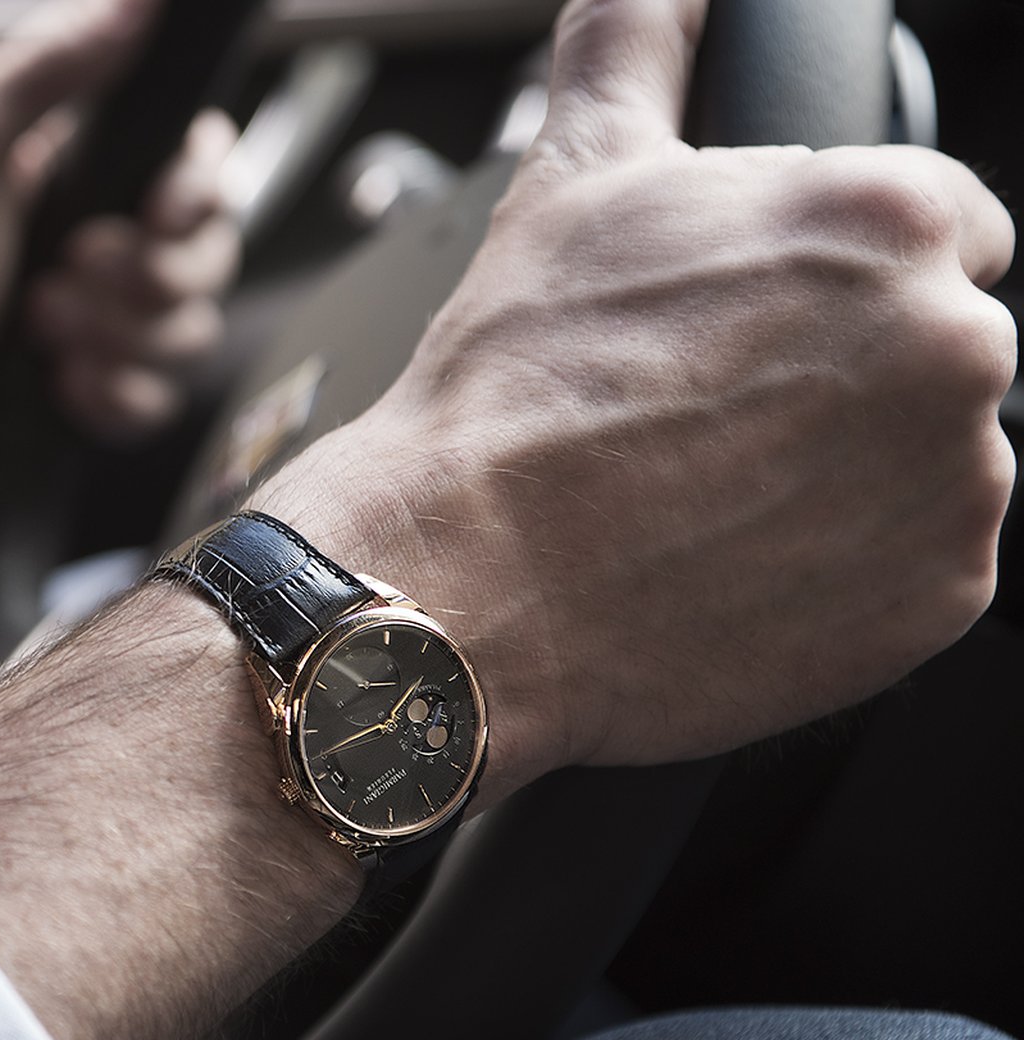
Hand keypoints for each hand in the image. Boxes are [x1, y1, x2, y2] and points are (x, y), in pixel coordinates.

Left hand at [0, 0, 241, 499]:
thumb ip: (48, 63)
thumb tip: (136, 4)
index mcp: (81, 178)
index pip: (202, 172)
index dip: (199, 194)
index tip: (160, 208)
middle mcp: (104, 250)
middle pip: (211, 258)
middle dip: (150, 273)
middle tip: (69, 268)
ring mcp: (102, 330)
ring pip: (189, 335)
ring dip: (116, 335)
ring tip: (38, 327)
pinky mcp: (91, 401)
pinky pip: (154, 406)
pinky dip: (111, 398)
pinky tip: (58, 386)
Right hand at [257, 0, 1015, 796]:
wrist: (468, 580)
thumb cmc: (516, 390)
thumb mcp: (575, 174)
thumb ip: (635, 45)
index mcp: (888, 216)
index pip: (939, 225)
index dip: (833, 277)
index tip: (757, 329)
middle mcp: (954, 343)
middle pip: (933, 345)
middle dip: (845, 374)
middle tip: (715, 414)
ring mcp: (957, 483)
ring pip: (932, 458)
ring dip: (851, 470)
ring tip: (719, 489)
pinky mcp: (936, 599)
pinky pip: (917, 566)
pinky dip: (849, 566)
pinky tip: (741, 553)